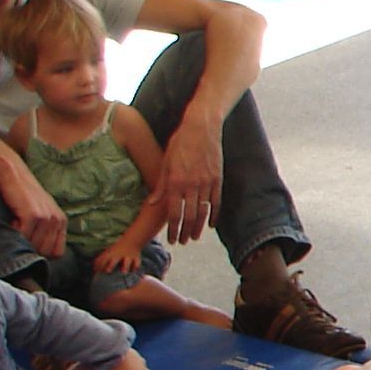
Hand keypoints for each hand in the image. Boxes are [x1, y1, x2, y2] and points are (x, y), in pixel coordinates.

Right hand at [0, 161, 67, 258]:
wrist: (12, 173)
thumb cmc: (22, 195)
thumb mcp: (41, 212)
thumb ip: (46, 230)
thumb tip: (40, 255)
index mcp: (62, 221)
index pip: (57, 253)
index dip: (42, 252)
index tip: (30, 242)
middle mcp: (58, 220)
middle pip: (45, 252)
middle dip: (30, 247)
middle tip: (20, 230)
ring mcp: (47, 218)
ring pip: (34, 247)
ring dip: (21, 239)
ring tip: (17, 222)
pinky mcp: (34, 216)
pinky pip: (23, 238)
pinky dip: (14, 232)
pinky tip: (13, 218)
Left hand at [93, 241, 141, 274]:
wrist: (132, 240)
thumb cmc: (118, 249)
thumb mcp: (109, 251)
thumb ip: (101, 259)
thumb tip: (93, 268)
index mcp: (111, 254)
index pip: (103, 260)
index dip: (99, 266)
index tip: (97, 273)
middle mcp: (119, 256)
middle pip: (114, 260)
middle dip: (111, 265)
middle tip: (108, 271)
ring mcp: (128, 257)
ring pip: (126, 262)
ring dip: (125, 267)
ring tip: (124, 272)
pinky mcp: (136, 258)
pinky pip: (137, 263)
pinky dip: (136, 267)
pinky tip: (134, 271)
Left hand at [157, 116, 224, 244]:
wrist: (202, 127)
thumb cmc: (180, 142)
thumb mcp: (165, 161)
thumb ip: (160, 185)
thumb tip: (152, 204)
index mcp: (175, 181)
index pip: (173, 212)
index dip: (172, 229)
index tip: (171, 239)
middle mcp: (191, 185)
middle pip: (188, 216)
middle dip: (185, 232)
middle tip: (183, 242)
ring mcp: (206, 182)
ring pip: (203, 212)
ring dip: (199, 227)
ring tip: (195, 237)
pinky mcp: (217, 179)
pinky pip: (216, 201)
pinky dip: (214, 215)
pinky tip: (211, 224)